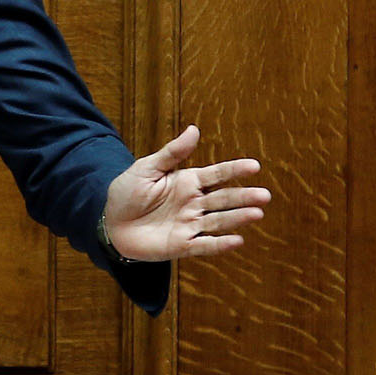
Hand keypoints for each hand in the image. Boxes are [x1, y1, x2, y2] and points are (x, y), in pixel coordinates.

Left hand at [102, 125, 267, 260]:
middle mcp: (194, 203)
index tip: (255, 166)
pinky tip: (237, 241)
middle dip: (244, 197)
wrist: (110, 222)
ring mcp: (189, 225)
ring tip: (257, 214)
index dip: (235, 170)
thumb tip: (194, 129)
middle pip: (223, 199)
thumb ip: (172, 152)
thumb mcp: (147, 168)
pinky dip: (219, 244)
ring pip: (218, 221)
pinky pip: (203, 245)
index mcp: (187, 181)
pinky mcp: (181, 245)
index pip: (217, 174)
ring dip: (237, 218)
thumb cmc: (128, 192)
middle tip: (265, 196)